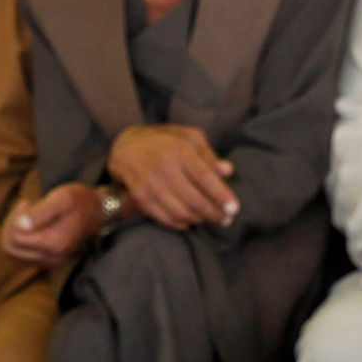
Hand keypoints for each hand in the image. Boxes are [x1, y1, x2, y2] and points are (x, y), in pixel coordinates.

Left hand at [1, 182, 102, 271]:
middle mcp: (51, 258)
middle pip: (10, 248)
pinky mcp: (46, 262)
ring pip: (13, 253)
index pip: (14, 237)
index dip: (14, 217)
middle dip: (10, 225)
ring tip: (28, 214)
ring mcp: (48, 263)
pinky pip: (20, 255)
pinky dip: (20, 239)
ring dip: (14, 232)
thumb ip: (40, 212)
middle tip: (25, 208)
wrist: (97, 213)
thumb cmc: (80, 201)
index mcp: (54, 243)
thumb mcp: (62, 198)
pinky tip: (31, 225)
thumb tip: (19, 226)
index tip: (27, 202)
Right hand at [105, 123, 236, 230]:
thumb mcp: (189, 137)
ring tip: (210, 219)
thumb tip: (227, 171)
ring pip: (182, 213)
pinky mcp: (142, 199)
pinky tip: (191, 220)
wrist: (126, 148)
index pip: (205, 178)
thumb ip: (209, 154)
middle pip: (195, 200)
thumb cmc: (165, 141)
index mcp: (179, 151)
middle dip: (214, 213)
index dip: (221, 195)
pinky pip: (166, 219)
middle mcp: (164, 169)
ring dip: (200, 220)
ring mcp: (151, 186)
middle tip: (226, 219)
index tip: (235, 208)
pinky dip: (182, 223)